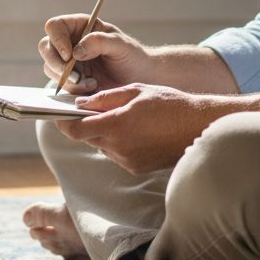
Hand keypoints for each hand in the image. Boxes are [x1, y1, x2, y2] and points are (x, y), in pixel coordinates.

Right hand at [39, 15, 150, 93]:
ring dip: (68, 80)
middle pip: (45, 47)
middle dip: (57, 64)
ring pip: (50, 68)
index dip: (57, 39)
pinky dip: (72, 89)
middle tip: (76, 76)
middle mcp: (70, 42)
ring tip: (91, 83)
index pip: (55, 26)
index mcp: (80, 26)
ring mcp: (68, 62)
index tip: (69, 55)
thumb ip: (99, 42)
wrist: (139, 79)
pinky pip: (59, 84)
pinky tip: (90, 89)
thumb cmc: (132, 57)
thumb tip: (76, 51)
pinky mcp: (70, 80)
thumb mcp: (120, 45)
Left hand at [55, 84, 229, 173]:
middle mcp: (119, 147)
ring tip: (116, 118)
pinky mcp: (136, 167)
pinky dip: (116, 142)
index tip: (59, 114)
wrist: (200, 127)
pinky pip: (116, 154)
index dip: (63, 123)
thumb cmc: (170, 104)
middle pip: (86, 139)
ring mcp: (127, 161)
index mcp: (117, 126)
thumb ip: (105, 98)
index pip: (76, 130)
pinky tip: (132, 130)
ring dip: (102, 134)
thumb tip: (80, 104)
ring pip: (101, 146)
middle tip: (85, 111)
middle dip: (83, 126)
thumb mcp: (136, 91)